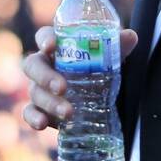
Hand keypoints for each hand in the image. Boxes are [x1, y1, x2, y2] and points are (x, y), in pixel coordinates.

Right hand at [21, 26, 138, 130]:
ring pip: (35, 92)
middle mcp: (44, 66)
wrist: (103, 99)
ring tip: (68, 113)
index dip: (44, 39)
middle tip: (62, 88)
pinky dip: (33, 118)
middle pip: (33, 66)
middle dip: (45, 77)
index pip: (44, 36)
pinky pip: (29, 112)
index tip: (50, 46)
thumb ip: (119, 47)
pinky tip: (43, 124)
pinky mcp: (40, 109)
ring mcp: (39, 88)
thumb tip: (131, 36)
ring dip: (50, 103)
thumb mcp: (112, 59)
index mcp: (58, 48)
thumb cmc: (101, 70)